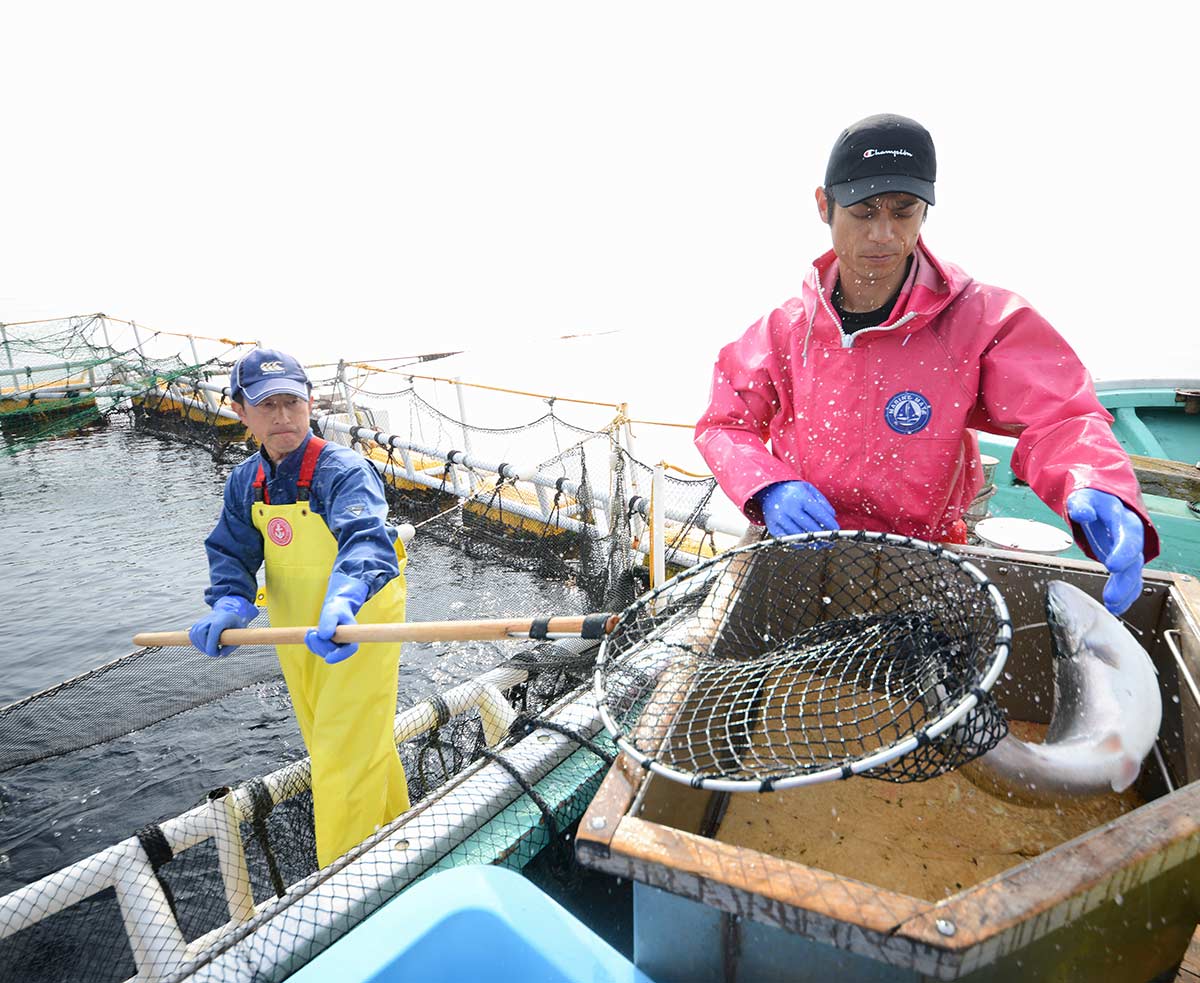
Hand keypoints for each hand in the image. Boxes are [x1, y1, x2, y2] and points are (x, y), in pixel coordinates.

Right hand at [189, 595, 257, 657]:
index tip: (215, 653)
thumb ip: (232, 645)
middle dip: (205, 646)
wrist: (228, 612)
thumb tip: (222, 654)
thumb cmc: (235, 625)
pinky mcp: (198, 624)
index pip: (214, 629)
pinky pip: (192, 635)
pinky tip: (204, 646)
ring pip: (195, 634)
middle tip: (214, 653)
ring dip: (200, 646)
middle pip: (201, 632)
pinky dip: (196, 643)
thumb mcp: (239, 634)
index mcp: (223, 618)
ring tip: (209, 650)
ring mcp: (203, 620)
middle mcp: (211, 617)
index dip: (212, 643)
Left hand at [305, 573, 369, 664]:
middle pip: (332, 652)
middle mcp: (345, 645)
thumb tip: (324, 636)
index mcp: (352, 638)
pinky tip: (309, 634)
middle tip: (312, 631)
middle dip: (320, 644)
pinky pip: (317, 650)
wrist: (335, 608)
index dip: (339, 656)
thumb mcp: (333, 612)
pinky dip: (311, 643)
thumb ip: (329, 622)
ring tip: (311, 630)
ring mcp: (335, 647)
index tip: (328, 659)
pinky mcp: (326, 647)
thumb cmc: (337, 609)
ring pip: (322, 652)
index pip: (348, 650)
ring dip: (314, 643)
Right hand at [757, 480, 839, 536]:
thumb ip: (822, 502)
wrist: (768, 489)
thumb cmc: (793, 491)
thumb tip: (832, 517)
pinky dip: (797, 543)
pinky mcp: (772, 526)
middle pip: (810, 526)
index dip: (829, 523)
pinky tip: (806, 544)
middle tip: (831, 542)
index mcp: (799, 496)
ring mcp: (779, 517)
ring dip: (812, 542)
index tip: (837, 530)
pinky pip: (787, 539)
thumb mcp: (808, 489)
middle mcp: (788, 507)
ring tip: (821, 545)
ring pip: (799, 535)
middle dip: (822, 536)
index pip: (818, 513)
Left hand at [1066, 489, 1144, 614]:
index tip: (1112, 566)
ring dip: (1125, 591)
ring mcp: (1130, 550)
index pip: (1129, 536)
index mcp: (1124, 519)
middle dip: (1124, 580)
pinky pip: (1130, 579)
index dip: (1123, 552)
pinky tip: (1116, 608)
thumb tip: (1082, 513)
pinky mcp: (1125, 560)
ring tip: (1112, 606)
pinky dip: (1125, 594)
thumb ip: (1082, 505)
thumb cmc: (1093, 500)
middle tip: (1111, 597)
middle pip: (1134, 561)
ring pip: (1134, 573)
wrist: (1106, 500)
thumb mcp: (1084, 497)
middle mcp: (1132, 537)